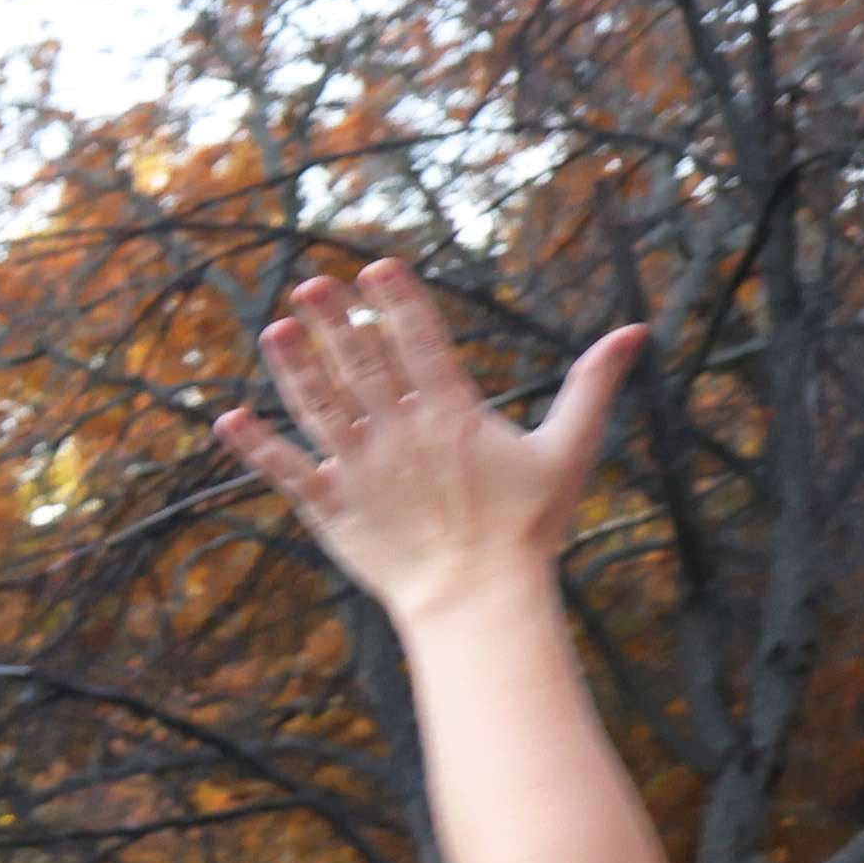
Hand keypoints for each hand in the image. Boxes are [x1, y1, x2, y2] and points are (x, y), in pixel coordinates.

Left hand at [220, 262, 640, 628]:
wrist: (477, 595)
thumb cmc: (528, 525)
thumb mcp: (568, 448)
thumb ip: (592, 385)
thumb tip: (634, 330)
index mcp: (452, 414)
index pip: (420, 341)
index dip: (397, 301)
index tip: (376, 267)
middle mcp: (399, 434)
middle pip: (362, 364)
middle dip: (336, 320)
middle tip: (310, 281)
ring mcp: (362, 470)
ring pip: (320, 407)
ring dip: (295, 367)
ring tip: (274, 328)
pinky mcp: (333, 509)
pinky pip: (289, 471)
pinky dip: (257, 447)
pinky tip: (228, 419)